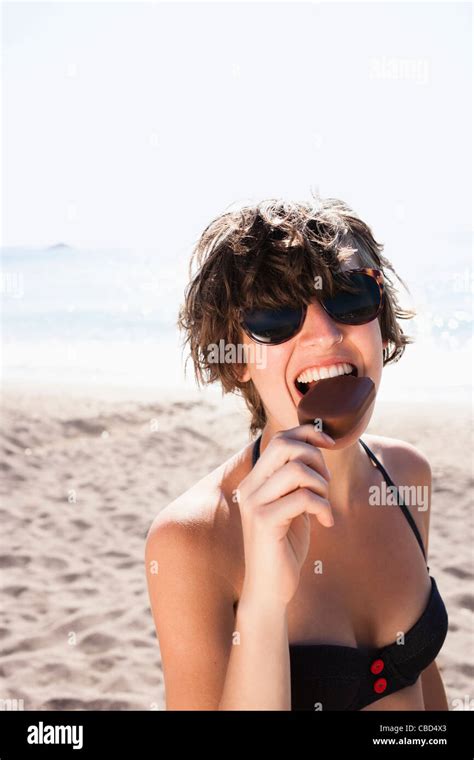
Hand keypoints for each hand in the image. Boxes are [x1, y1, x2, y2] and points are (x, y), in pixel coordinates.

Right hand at [236, 425, 334, 607]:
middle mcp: (250, 487)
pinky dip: (323, 507)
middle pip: (286, 446)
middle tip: (326, 484)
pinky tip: (325, 522)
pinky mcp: (265, 522)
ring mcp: (255, 504)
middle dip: (316, 458)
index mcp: (255, 480)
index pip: (280, 439)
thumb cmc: (285, 546)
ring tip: (324, 505)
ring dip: (321, 485)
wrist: (270, 589)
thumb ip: (298, 480)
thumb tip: (317, 448)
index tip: (329, 444)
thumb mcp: (293, 505)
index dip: (308, 433)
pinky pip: (303, 498)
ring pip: (297, 470)